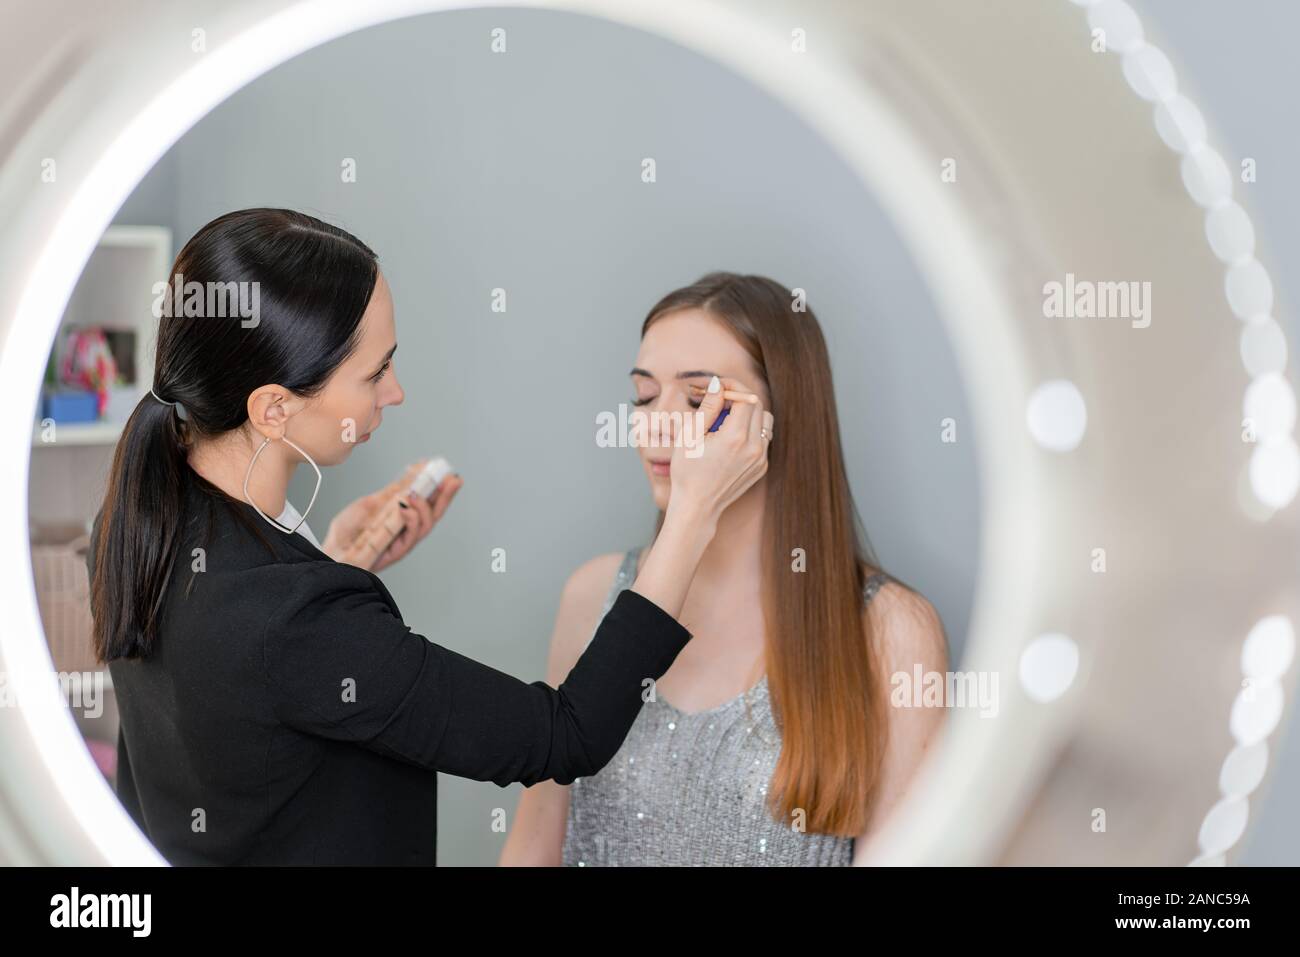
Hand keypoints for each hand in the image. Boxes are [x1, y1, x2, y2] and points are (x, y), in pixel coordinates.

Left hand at [323, 461, 463, 571]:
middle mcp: (407, 530)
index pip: (428, 502)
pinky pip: (410, 537)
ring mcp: (403, 541)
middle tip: (452, 479)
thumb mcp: (371, 503)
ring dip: (424, 506)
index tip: (448, 472)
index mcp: (403, 517)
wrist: (331, 551)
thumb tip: (412, 472)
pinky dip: (410, 519)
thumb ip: (392, 492)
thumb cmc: (348, 531)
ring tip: (415, 492)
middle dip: (446, 496)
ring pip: (426, 525)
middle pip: (435, 513)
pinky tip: (405, 506)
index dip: (441, 488)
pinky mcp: (396, 552)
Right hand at [629, 376, 772, 618]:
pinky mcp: (762, 468)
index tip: (718, 386)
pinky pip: (762, 439)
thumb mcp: (690, 435)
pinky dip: (749, 432)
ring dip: (748, 413)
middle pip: (757, 406)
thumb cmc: (687, 471)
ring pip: (764, 421)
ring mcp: (761, 459)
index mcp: (735, 437)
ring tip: (725, 420)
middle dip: (739, 397)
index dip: (732, 386)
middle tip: (719, 400)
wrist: (697, 507)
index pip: (745, 397)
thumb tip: (718, 385)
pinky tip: (729, 440)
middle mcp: (754, 447)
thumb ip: (708, 407)